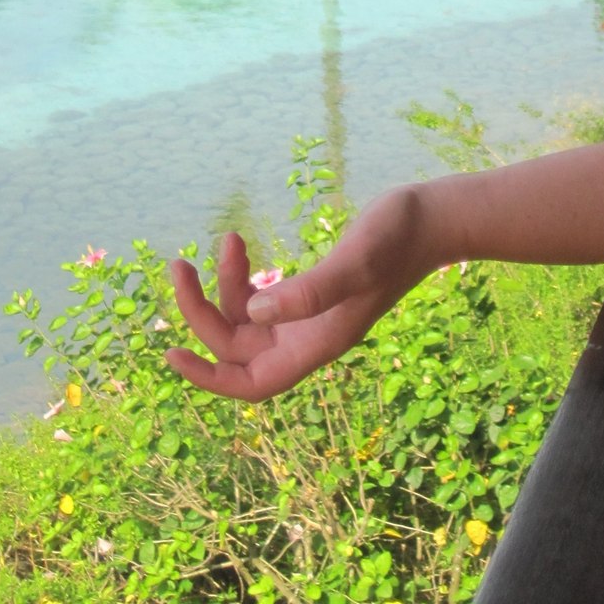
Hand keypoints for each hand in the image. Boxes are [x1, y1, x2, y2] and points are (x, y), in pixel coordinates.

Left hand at [165, 188, 443, 403]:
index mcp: (317, 345)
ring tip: (227, 238)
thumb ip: (310, 290)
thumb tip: (255, 310)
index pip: (252, 383)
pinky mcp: (314, 292)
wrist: (432, 219)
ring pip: (246, 319)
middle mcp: (309, 338)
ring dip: (224, 286)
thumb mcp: (356, 260)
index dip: (209, 378)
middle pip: (237, 346)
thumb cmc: (398, 236)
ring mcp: (310, 317)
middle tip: (179, 265)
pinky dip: (245, 276)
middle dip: (202, 311)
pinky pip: (263, 299)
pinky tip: (241, 246)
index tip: (172, 353)